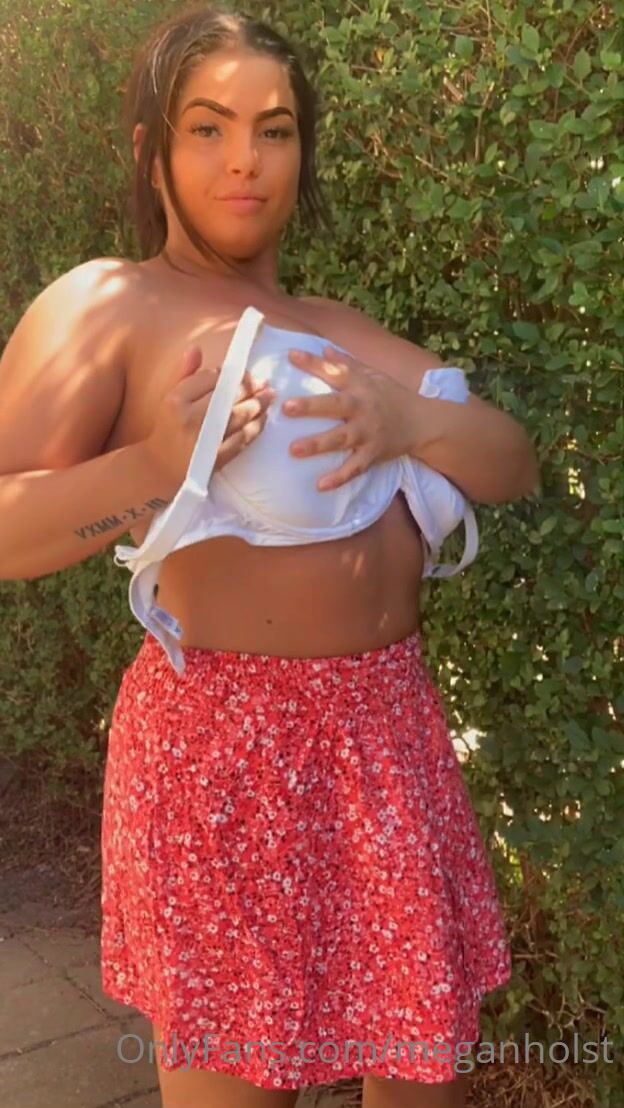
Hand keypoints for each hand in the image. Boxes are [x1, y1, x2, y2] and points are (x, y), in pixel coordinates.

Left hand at [283, 346, 418, 489]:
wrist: (423, 422)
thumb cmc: (392, 396)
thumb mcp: (373, 375)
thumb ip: (346, 364)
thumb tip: (323, 348)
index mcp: (360, 386)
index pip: (335, 371)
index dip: (313, 363)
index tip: (290, 355)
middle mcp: (363, 408)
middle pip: (335, 405)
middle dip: (311, 406)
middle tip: (286, 408)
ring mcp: (368, 433)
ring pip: (341, 439)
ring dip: (318, 444)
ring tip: (294, 450)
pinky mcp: (374, 454)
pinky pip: (355, 468)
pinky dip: (339, 478)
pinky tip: (320, 486)